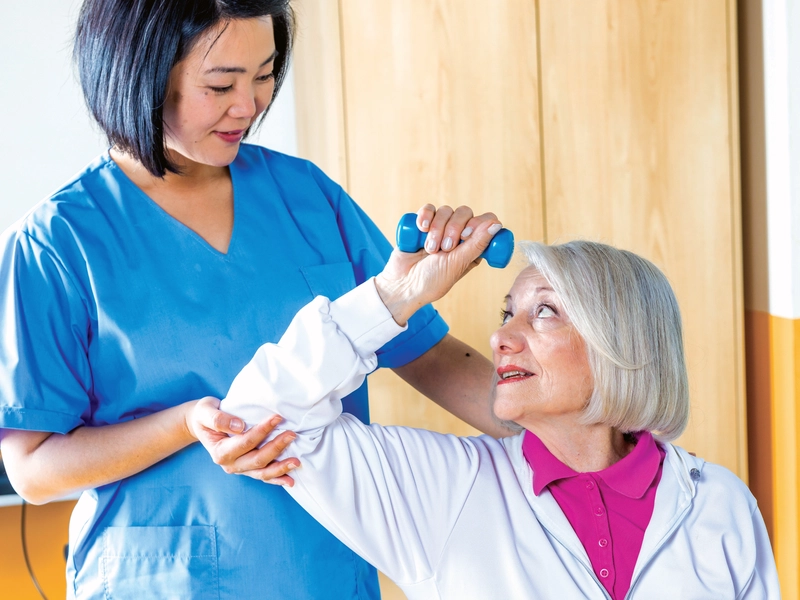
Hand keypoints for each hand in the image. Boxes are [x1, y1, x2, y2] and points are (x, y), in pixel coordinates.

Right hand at [186, 397, 299, 486]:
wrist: (202, 424)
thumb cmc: (205, 415)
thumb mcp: (205, 412)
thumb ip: (219, 419)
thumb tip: (240, 427)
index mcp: (220, 451)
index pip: (246, 442)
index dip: (263, 431)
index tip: (278, 418)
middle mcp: (230, 464)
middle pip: (257, 459)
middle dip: (276, 447)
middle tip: (292, 434)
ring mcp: (239, 469)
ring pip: (262, 472)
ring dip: (280, 468)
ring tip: (297, 462)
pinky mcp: (247, 469)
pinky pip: (263, 476)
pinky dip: (277, 479)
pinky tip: (290, 480)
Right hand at [376, 205, 502, 324]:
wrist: (402, 284)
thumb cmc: (432, 281)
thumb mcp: (457, 264)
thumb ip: (477, 243)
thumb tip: (497, 225)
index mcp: (472, 246)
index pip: (485, 222)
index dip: (478, 224)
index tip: (466, 235)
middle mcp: (458, 234)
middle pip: (465, 213)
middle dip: (453, 229)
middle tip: (445, 248)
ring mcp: (440, 228)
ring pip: (446, 210)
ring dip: (437, 229)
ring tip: (429, 250)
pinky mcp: (423, 223)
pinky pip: (428, 209)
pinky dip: (425, 216)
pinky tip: (421, 229)